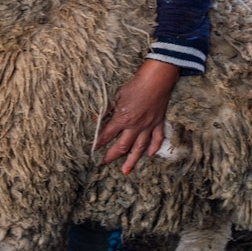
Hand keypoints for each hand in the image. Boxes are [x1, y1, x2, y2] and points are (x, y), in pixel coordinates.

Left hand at [95, 59, 179, 173]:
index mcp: (123, 118)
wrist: (156, 79)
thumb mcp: (117, 95)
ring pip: (139, 148)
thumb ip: (107, 109)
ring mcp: (148, 126)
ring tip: (126, 170)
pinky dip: (153, 148)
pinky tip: (149, 155)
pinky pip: (157, 138)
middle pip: (122, 146)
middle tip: (104, 163)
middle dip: (112, 156)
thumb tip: (95, 119)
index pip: (107, 135)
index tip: (92, 149)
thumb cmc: (135, 85)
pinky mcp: (158, 123)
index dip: (98, 143)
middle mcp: (135, 126)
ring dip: (132, 160)